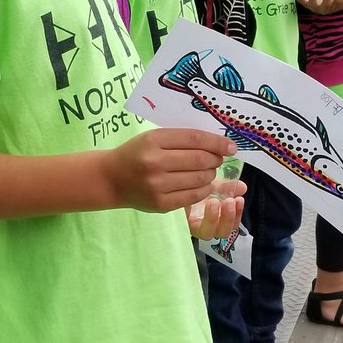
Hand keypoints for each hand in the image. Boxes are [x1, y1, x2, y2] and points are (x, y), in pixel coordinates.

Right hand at [105, 129, 237, 212]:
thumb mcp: (153, 138)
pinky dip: (204, 189)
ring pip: (200, 179)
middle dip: (216, 159)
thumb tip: (219, 145)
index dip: (217, 142)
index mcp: (153, 140)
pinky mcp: (160, 204)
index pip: (194, 139)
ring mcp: (157, 185)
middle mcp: (154, 162)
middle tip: (218, 159)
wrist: (111, 179)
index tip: (231, 146)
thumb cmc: (136, 153)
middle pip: (201, 159)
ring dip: (211, 174)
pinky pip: (193, 196)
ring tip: (207, 171)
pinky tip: (201, 184)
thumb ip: (182, 139)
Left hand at [185, 175, 246, 240]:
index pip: (231, 224)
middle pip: (221, 232)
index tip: (239, 199)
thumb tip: (243, 187)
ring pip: (207, 233)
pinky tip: (195, 201)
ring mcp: (193, 226)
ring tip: (213, 202)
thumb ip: (227, 188)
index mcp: (216, 218)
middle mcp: (206, 226)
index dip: (237, 214)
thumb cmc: (194, 189)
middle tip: (229, 201)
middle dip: (229, 218)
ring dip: (214, 219)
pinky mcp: (180, 223)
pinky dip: (194, 215)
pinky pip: (189, 225)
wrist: (175, 186)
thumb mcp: (213, 186)